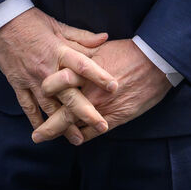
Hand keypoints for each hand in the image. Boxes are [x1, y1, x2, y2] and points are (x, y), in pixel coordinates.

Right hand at [0, 8, 115, 143]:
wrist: (0, 20)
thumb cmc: (31, 21)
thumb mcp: (57, 25)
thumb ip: (81, 36)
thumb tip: (105, 38)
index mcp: (58, 50)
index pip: (82, 64)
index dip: (98, 75)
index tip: (114, 87)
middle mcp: (46, 68)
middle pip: (68, 94)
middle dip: (85, 112)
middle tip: (102, 126)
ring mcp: (30, 78)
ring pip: (49, 106)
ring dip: (63, 124)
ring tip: (77, 138)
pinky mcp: (17, 83)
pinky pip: (27, 106)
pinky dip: (36, 120)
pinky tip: (44, 131)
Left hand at [35, 38, 171, 143]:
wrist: (154, 63)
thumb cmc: (126, 52)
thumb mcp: (98, 49)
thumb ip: (80, 54)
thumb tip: (65, 55)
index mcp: (82, 71)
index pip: (55, 84)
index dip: (43, 90)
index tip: (36, 94)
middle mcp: (89, 92)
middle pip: (62, 112)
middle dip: (48, 127)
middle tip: (36, 135)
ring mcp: (102, 107)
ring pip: (76, 126)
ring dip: (62, 134)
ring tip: (49, 140)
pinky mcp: (116, 118)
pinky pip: (94, 132)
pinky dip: (82, 137)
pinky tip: (75, 139)